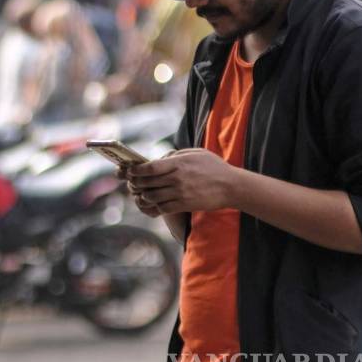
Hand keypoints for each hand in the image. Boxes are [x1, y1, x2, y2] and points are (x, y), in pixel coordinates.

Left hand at [126, 147, 241, 214]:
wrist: (232, 186)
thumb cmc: (214, 167)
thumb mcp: (195, 153)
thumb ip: (176, 155)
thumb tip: (160, 159)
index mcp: (178, 163)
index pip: (149, 167)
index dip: (136, 170)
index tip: (129, 171)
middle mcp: (177, 178)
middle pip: (147, 182)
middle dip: (135, 183)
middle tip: (131, 183)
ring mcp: (180, 193)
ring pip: (151, 196)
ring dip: (143, 196)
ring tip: (141, 194)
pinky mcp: (185, 205)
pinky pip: (162, 208)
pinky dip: (153, 207)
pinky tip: (151, 205)